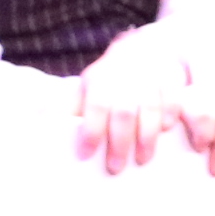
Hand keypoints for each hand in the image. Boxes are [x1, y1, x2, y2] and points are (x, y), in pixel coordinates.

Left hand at [72, 34, 190, 174]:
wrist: (144, 48)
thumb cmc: (110, 80)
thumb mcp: (85, 87)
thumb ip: (66, 106)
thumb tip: (40, 121)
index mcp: (99, 79)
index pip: (95, 104)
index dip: (91, 130)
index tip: (85, 155)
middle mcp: (124, 75)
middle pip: (123, 111)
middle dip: (120, 141)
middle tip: (115, 168)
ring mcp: (150, 75)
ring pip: (150, 105)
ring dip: (147, 135)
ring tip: (142, 159)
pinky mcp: (172, 77)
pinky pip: (174, 95)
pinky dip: (170, 114)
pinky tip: (167, 131)